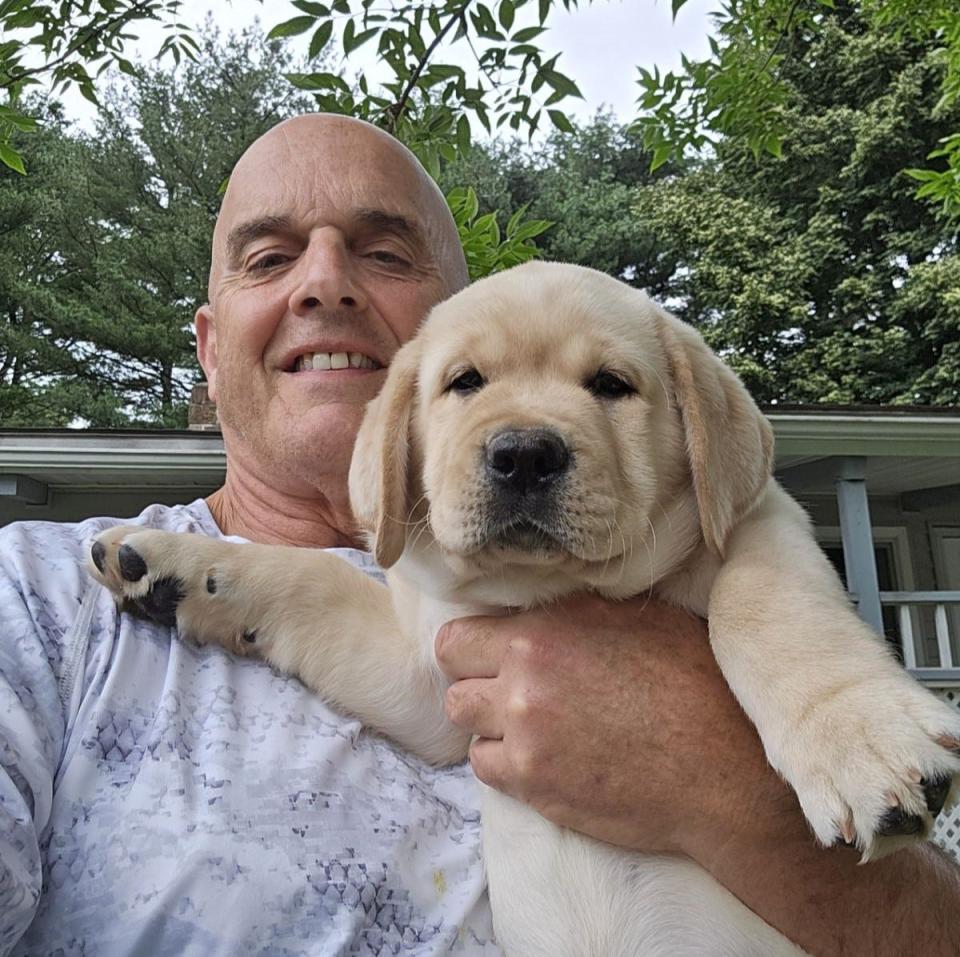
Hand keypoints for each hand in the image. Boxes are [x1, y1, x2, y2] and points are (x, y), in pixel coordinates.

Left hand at [435, 592, 792, 858]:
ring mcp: (525, 740)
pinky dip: (507, 763)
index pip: (455, 639)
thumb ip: (572, 613)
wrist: (723, 764)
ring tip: (530, 725)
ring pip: (468, 730)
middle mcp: (522, 684)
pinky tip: (542, 756)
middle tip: (510, 692)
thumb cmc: (693, 681)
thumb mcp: (635, 618)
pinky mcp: (536, 787)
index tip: (488, 654)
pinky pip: (488, 770)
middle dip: (476, 687)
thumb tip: (541, 607)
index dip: (469, 647)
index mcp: (541, 634)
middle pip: (454, 688)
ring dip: (491, 726)